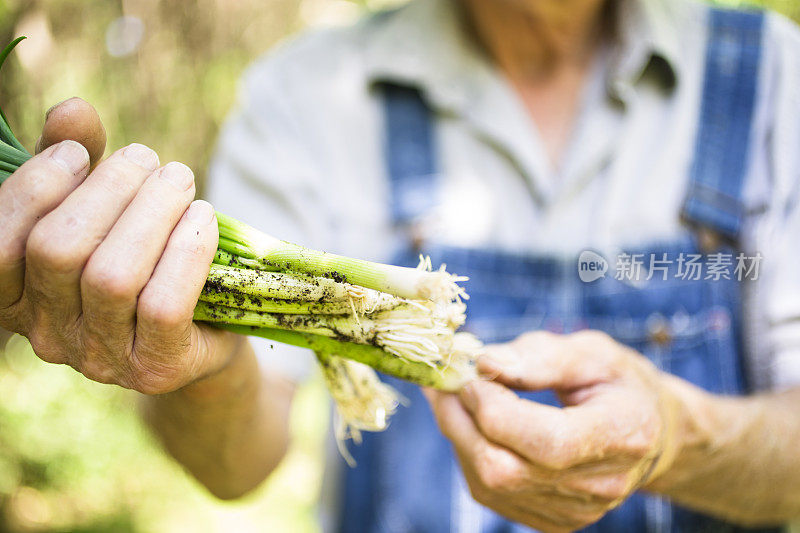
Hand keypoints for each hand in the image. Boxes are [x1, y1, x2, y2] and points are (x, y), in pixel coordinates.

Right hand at [0, 98, 239, 393]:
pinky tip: (204, 218)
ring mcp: (101, 358)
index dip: (34, 189)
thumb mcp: (103, 207)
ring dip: (153, 211)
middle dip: (108, 189)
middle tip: (149, 159)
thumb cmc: (141, 256)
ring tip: (180, 178)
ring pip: (112, 277)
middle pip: (60, 252)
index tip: (79, 152)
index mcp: (16, 296)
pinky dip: (187, 251)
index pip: (0, 246)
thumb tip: (71, 109)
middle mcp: (48, 334)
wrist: (202, 329)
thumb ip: (75, 161)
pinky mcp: (157, 368)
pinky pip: (165, 304)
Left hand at [425, 330, 683, 531]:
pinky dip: (470, 453)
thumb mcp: (593, 353)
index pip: (546, 441)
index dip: (495, 407)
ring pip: (488, 483)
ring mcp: (574, 512)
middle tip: (447, 382)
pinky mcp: (550, 521)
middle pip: (504, 469)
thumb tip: (485, 364)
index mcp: (623, 436)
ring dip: (459, 435)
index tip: (475, 372)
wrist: (646, 432)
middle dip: (461, 420)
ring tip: (457, 397)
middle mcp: (600, 486)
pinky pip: (489, 493)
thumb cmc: (617, 384)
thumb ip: (540, 357)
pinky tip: (474, 424)